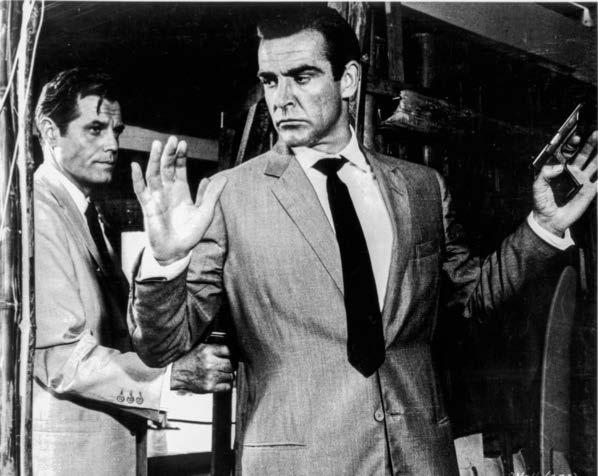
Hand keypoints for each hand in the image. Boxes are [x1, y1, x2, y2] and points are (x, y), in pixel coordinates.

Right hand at [131, 136, 226, 264]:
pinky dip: (137, 178)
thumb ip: (212, 195)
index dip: (180, 157)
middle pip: (166, 167)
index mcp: (181, 191)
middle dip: (169, 154)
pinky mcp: (148, 206)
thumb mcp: (205, 212)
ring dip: (155, 160)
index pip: (179, 169)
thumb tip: (224, 177)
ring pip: (153, 174)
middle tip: (172, 139)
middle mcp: (168, 191)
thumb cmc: (191, 234)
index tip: (183, 144)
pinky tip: (136, 166)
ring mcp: (157, 197)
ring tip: (157, 145)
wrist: (177, 252)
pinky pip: (140, 190)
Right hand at [170, 343, 233, 392]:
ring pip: (231, 376)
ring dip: (228, 375)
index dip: (232, 353)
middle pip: (232, 364)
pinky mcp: (209, 387)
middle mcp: (210, 363)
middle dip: (231, 365)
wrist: (175, 374)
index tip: (231, 356)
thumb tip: (231, 348)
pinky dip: (226, 384)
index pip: (229, 351)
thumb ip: (215, 347)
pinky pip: (227, 386)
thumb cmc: (189, 360)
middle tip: (227, 365)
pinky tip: (220, 381)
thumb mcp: (200, 348)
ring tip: (222, 373)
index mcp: (208, 351)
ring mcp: (210, 376)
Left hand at [533, 130, 596, 235]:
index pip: (568, 154)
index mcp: (560, 170)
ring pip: (594, 165)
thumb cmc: (542, 202)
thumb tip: (559, 166)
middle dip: (590, 145)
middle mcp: (573, 173)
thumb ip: (545, 174)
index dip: (572, 145)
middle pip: (583, 156)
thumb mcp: (538, 186)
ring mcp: (582, 181)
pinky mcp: (590, 191)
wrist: (548, 219)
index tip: (576, 139)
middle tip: (596, 135)